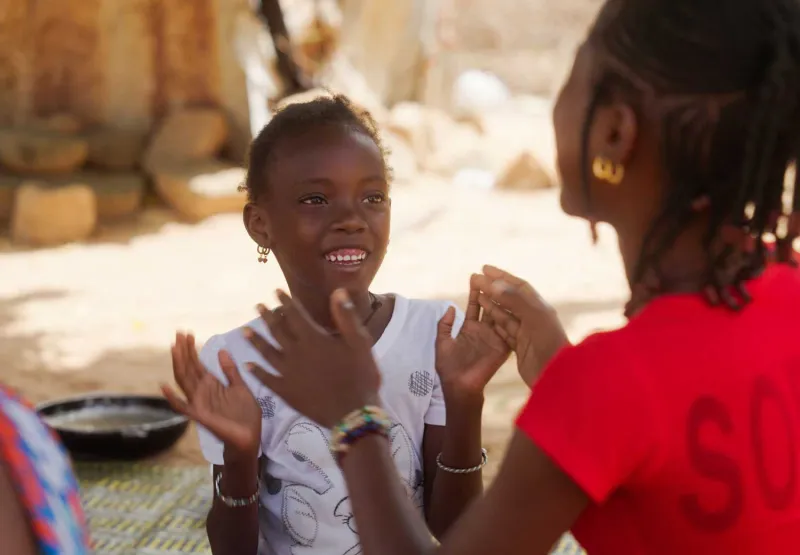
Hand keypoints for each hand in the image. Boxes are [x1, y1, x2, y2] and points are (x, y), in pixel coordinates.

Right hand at [162, 333, 261, 458]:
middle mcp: (202, 392)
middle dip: (183, 351)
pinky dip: (172, 398)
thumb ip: (230, 371)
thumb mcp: (241, 387)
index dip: (191, 349)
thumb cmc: (246, 415)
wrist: (250, 437)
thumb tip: (222, 350)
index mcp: (212, 385)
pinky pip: (182, 407)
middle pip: (188, 368)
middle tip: (178, 333)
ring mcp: (199, 403)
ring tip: (174, 347)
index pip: (197, 364)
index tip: (187, 333)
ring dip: (178, 364)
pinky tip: (164, 387)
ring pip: (184, 380)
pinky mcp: (200, 415)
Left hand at [244, 289, 380, 427]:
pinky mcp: (286, 391)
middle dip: (267, 317)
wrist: (352, 413)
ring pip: (267, 353)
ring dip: (256, 340)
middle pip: (277, 331)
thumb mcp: (359, 342)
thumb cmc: (360, 375)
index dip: (285, 302)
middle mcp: (295, 353)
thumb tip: (337, 291)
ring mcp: (288, 373)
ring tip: (245, 330)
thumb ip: (346, 316)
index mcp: (313, 339)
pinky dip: (256, 372)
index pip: (295, 315)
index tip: (276, 292)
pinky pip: (267, 379)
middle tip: (257, 306)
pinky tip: (247, 366)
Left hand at [435, 285, 509, 400]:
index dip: (474, 293)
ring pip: (499, 316)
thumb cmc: (448, 367)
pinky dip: (510, 320)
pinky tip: (514, 307)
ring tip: (503, 287)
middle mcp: (484, 331)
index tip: (475, 277)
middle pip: (489, 307)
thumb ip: (444, 325)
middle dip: (490, 292)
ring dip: (501, 303)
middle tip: (491, 276)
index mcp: (469, 328)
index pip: (474, 306)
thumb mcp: (442, 342)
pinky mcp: (502, 348)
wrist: (458, 386)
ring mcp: (494, 338)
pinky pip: (507, 331)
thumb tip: (450, 308)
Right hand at [471, 266, 568, 385]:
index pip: (518, 287)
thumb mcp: (533, 318)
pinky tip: (482, 317)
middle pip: (509, 298)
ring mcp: (526, 333)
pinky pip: (503, 330)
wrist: (557, 376)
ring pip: (504, 314)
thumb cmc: (548, 344)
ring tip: (475, 294)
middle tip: (474, 279)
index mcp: (539, 308)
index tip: (484, 269)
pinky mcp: (520, 347)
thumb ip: (514, 300)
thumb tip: (494, 284)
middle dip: (492, 288)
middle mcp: (533, 318)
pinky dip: (492, 322)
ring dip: (490, 303)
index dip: (502, 276)